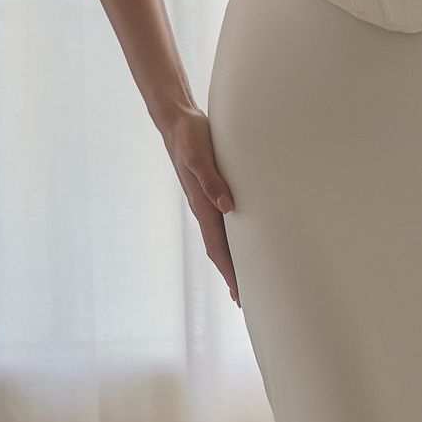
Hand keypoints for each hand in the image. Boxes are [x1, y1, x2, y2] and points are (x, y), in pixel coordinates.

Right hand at [165, 109, 239, 303]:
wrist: (178, 122)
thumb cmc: (189, 137)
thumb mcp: (200, 156)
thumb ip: (212, 180)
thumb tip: (227, 207)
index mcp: (202, 205)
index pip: (217, 247)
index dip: (229, 271)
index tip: (238, 293)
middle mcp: (204, 208)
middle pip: (219, 250)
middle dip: (230, 274)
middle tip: (242, 298)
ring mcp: (206, 201)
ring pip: (221, 238)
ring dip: (231, 259)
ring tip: (244, 277)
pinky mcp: (211, 190)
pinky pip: (223, 222)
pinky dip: (232, 237)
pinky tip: (241, 238)